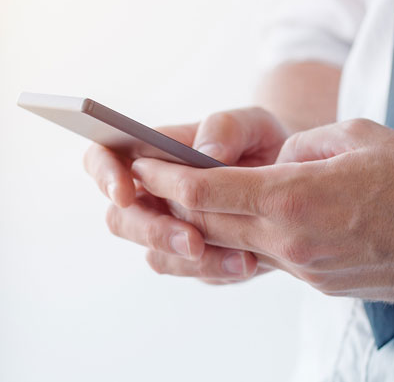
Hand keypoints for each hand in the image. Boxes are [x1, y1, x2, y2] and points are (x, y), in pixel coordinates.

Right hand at [83, 107, 288, 283]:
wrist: (291, 176)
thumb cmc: (258, 140)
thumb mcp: (251, 123)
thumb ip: (226, 128)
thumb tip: (206, 154)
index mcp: (149, 152)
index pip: (102, 157)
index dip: (104, 175)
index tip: (126, 192)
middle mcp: (150, 193)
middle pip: (121, 218)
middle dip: (152, 232)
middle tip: (192, 239)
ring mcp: (168, 228)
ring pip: (154, 254)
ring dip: (187, 259)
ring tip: (235, 256)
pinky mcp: (193, 257)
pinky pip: (191, 271)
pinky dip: (216, 269)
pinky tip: (248, 262)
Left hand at [132, 118, 393, 300]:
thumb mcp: (355, 137)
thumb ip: (302, 148)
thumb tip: (276, 161)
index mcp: (296, 199)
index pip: (208, 192)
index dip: (167, 180)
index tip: (142, 167)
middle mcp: (294, 244)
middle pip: (212, 227)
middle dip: (176, 206)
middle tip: (150, 185)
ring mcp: (310, 272)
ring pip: (240, 247)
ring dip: (211, 227)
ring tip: (193, 203)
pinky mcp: (327, 286)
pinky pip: (276, 260)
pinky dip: (252, 240)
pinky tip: (252, 221)